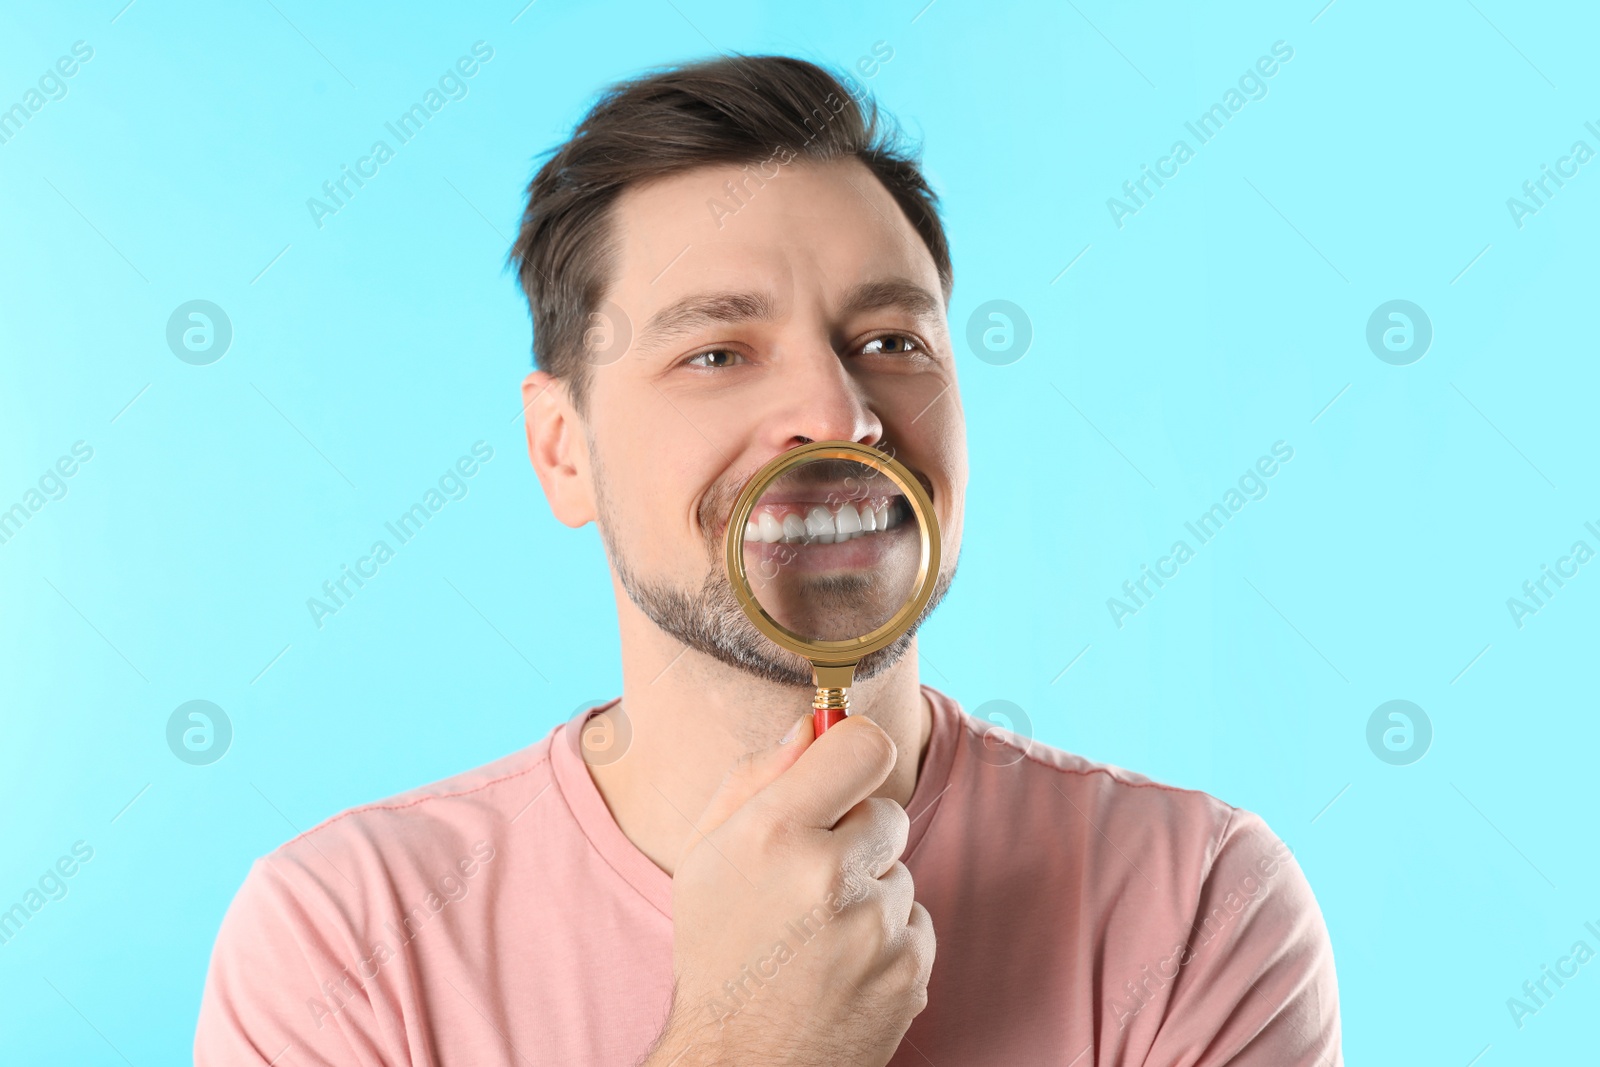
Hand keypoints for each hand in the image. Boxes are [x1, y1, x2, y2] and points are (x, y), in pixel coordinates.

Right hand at [642, 713, 935, 1065]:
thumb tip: (812, 724)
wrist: (740, 1064)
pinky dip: (887, 939)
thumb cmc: (718, 950)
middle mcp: (830, 875)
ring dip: (868, 893)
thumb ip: (757, 777)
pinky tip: (841, 967)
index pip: (861, 744)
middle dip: (855, 834)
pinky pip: (915, 922)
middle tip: (810, 876)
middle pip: (886, 810)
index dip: (854, 749)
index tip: (843, 766)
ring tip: (818, 936)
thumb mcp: (707, 854)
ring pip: (899, 873)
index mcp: (773, 834)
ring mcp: (877, 929)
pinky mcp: (911, 971)